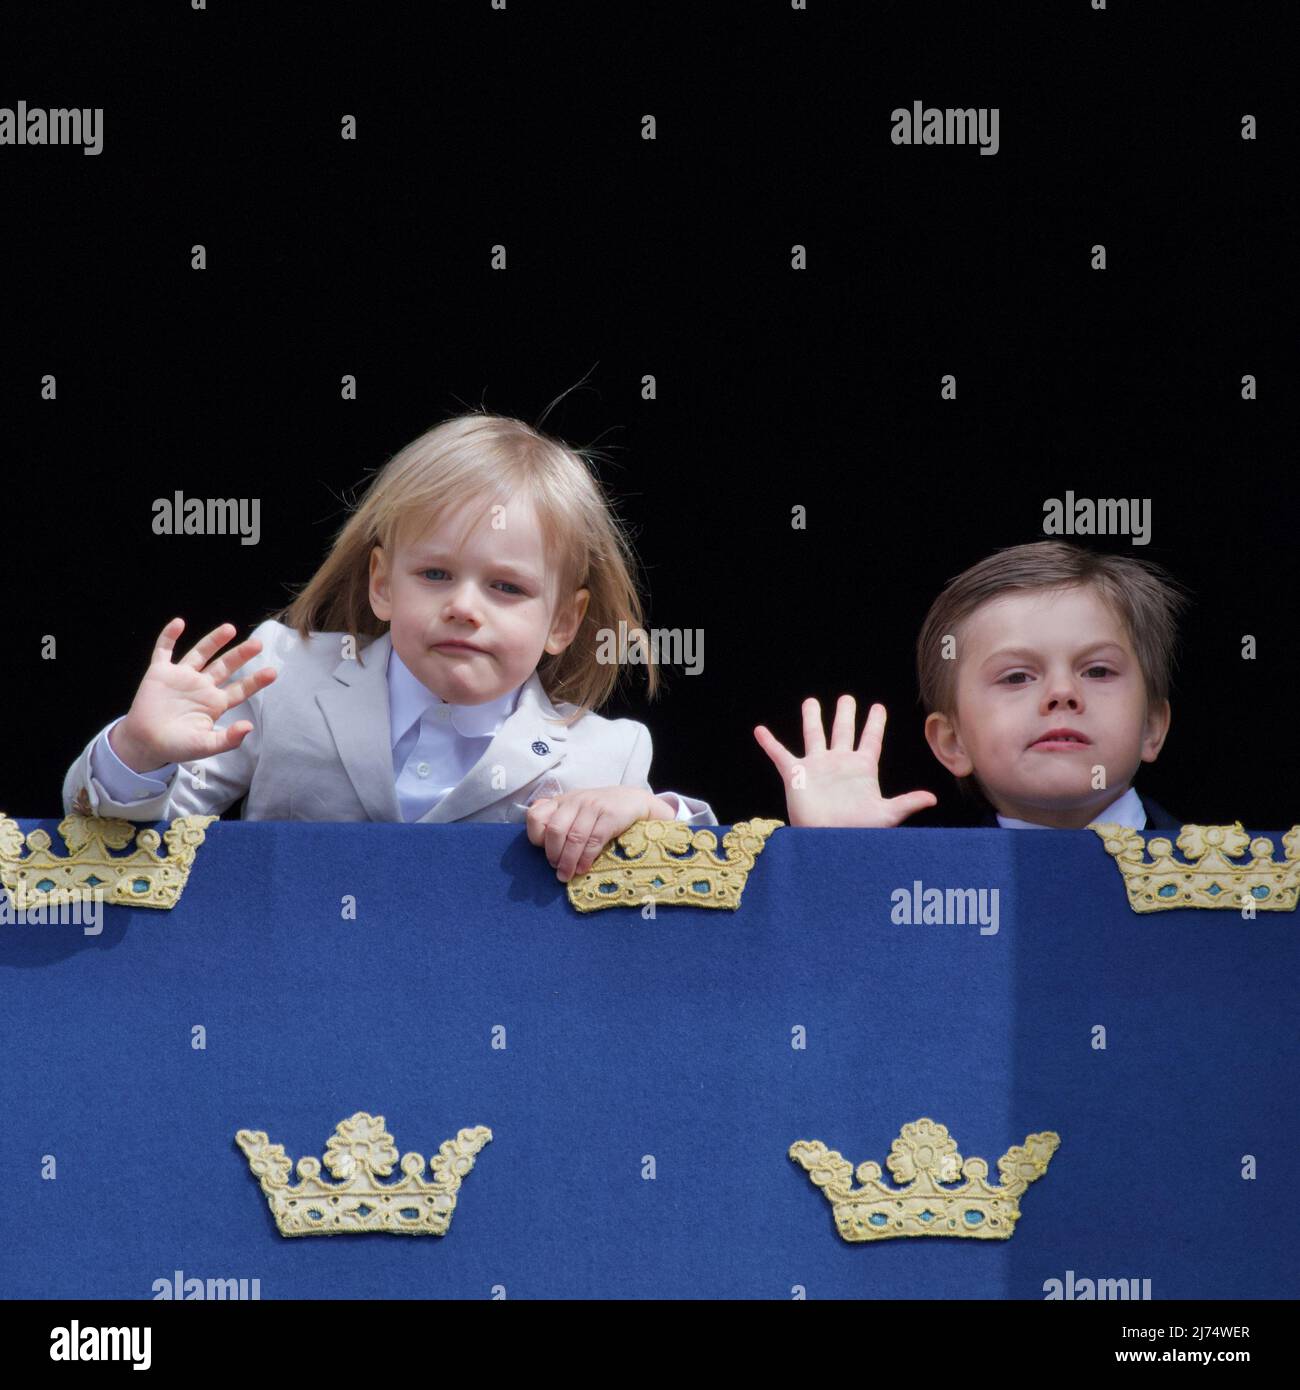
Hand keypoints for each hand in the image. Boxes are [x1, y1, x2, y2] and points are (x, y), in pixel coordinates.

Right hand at [110, 618, 277, 772]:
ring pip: (200, 654)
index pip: (240, 689)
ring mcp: (181, 678)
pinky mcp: (159, 673)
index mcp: (215, 703)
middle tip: (258, 644)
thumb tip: (249, 727)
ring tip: (230, 628)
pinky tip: (178, 623)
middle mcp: (201, 686)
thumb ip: (227, 739)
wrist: (145, 744)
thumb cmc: (176, 747)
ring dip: (213, 641)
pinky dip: (169, 636)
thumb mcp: (205, 746)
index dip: (255, 681)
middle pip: (225, 666)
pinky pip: (164, 650)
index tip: (273, 672)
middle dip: (241, 655)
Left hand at [526, 786, 673, 881]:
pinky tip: (583, 868)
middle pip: (555, 830)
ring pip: (574, 837)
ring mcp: (593, 806)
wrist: (633, 801)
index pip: (536, 816)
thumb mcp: (576, 809)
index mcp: (561, 801)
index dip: (536, 837)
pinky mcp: (610, 815)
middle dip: (554, 854)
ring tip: (567, 875)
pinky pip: (594, 840)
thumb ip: (557, 819)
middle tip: (557, 869)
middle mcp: (574, 801)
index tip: (544, 851)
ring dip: (569, 861)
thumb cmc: (600, 811)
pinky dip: (586, 858)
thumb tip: (539, 841)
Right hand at [753, 695, 936, 827]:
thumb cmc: (856, 830)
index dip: (875, 723)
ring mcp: (816, 767)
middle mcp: (839, 763)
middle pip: (843, 731)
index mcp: (861, 768)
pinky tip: (760, 730)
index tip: (878, 707)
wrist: (826, 841)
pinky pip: (780, 755)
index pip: (870, 739)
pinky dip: (769, 743)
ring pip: (814, 735)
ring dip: (812, 719)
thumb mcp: (885, 815)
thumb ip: (906, 803)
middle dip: (845, 714)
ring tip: (810, 701)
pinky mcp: (796, 775)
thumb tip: (932, 798)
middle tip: (847, 698)